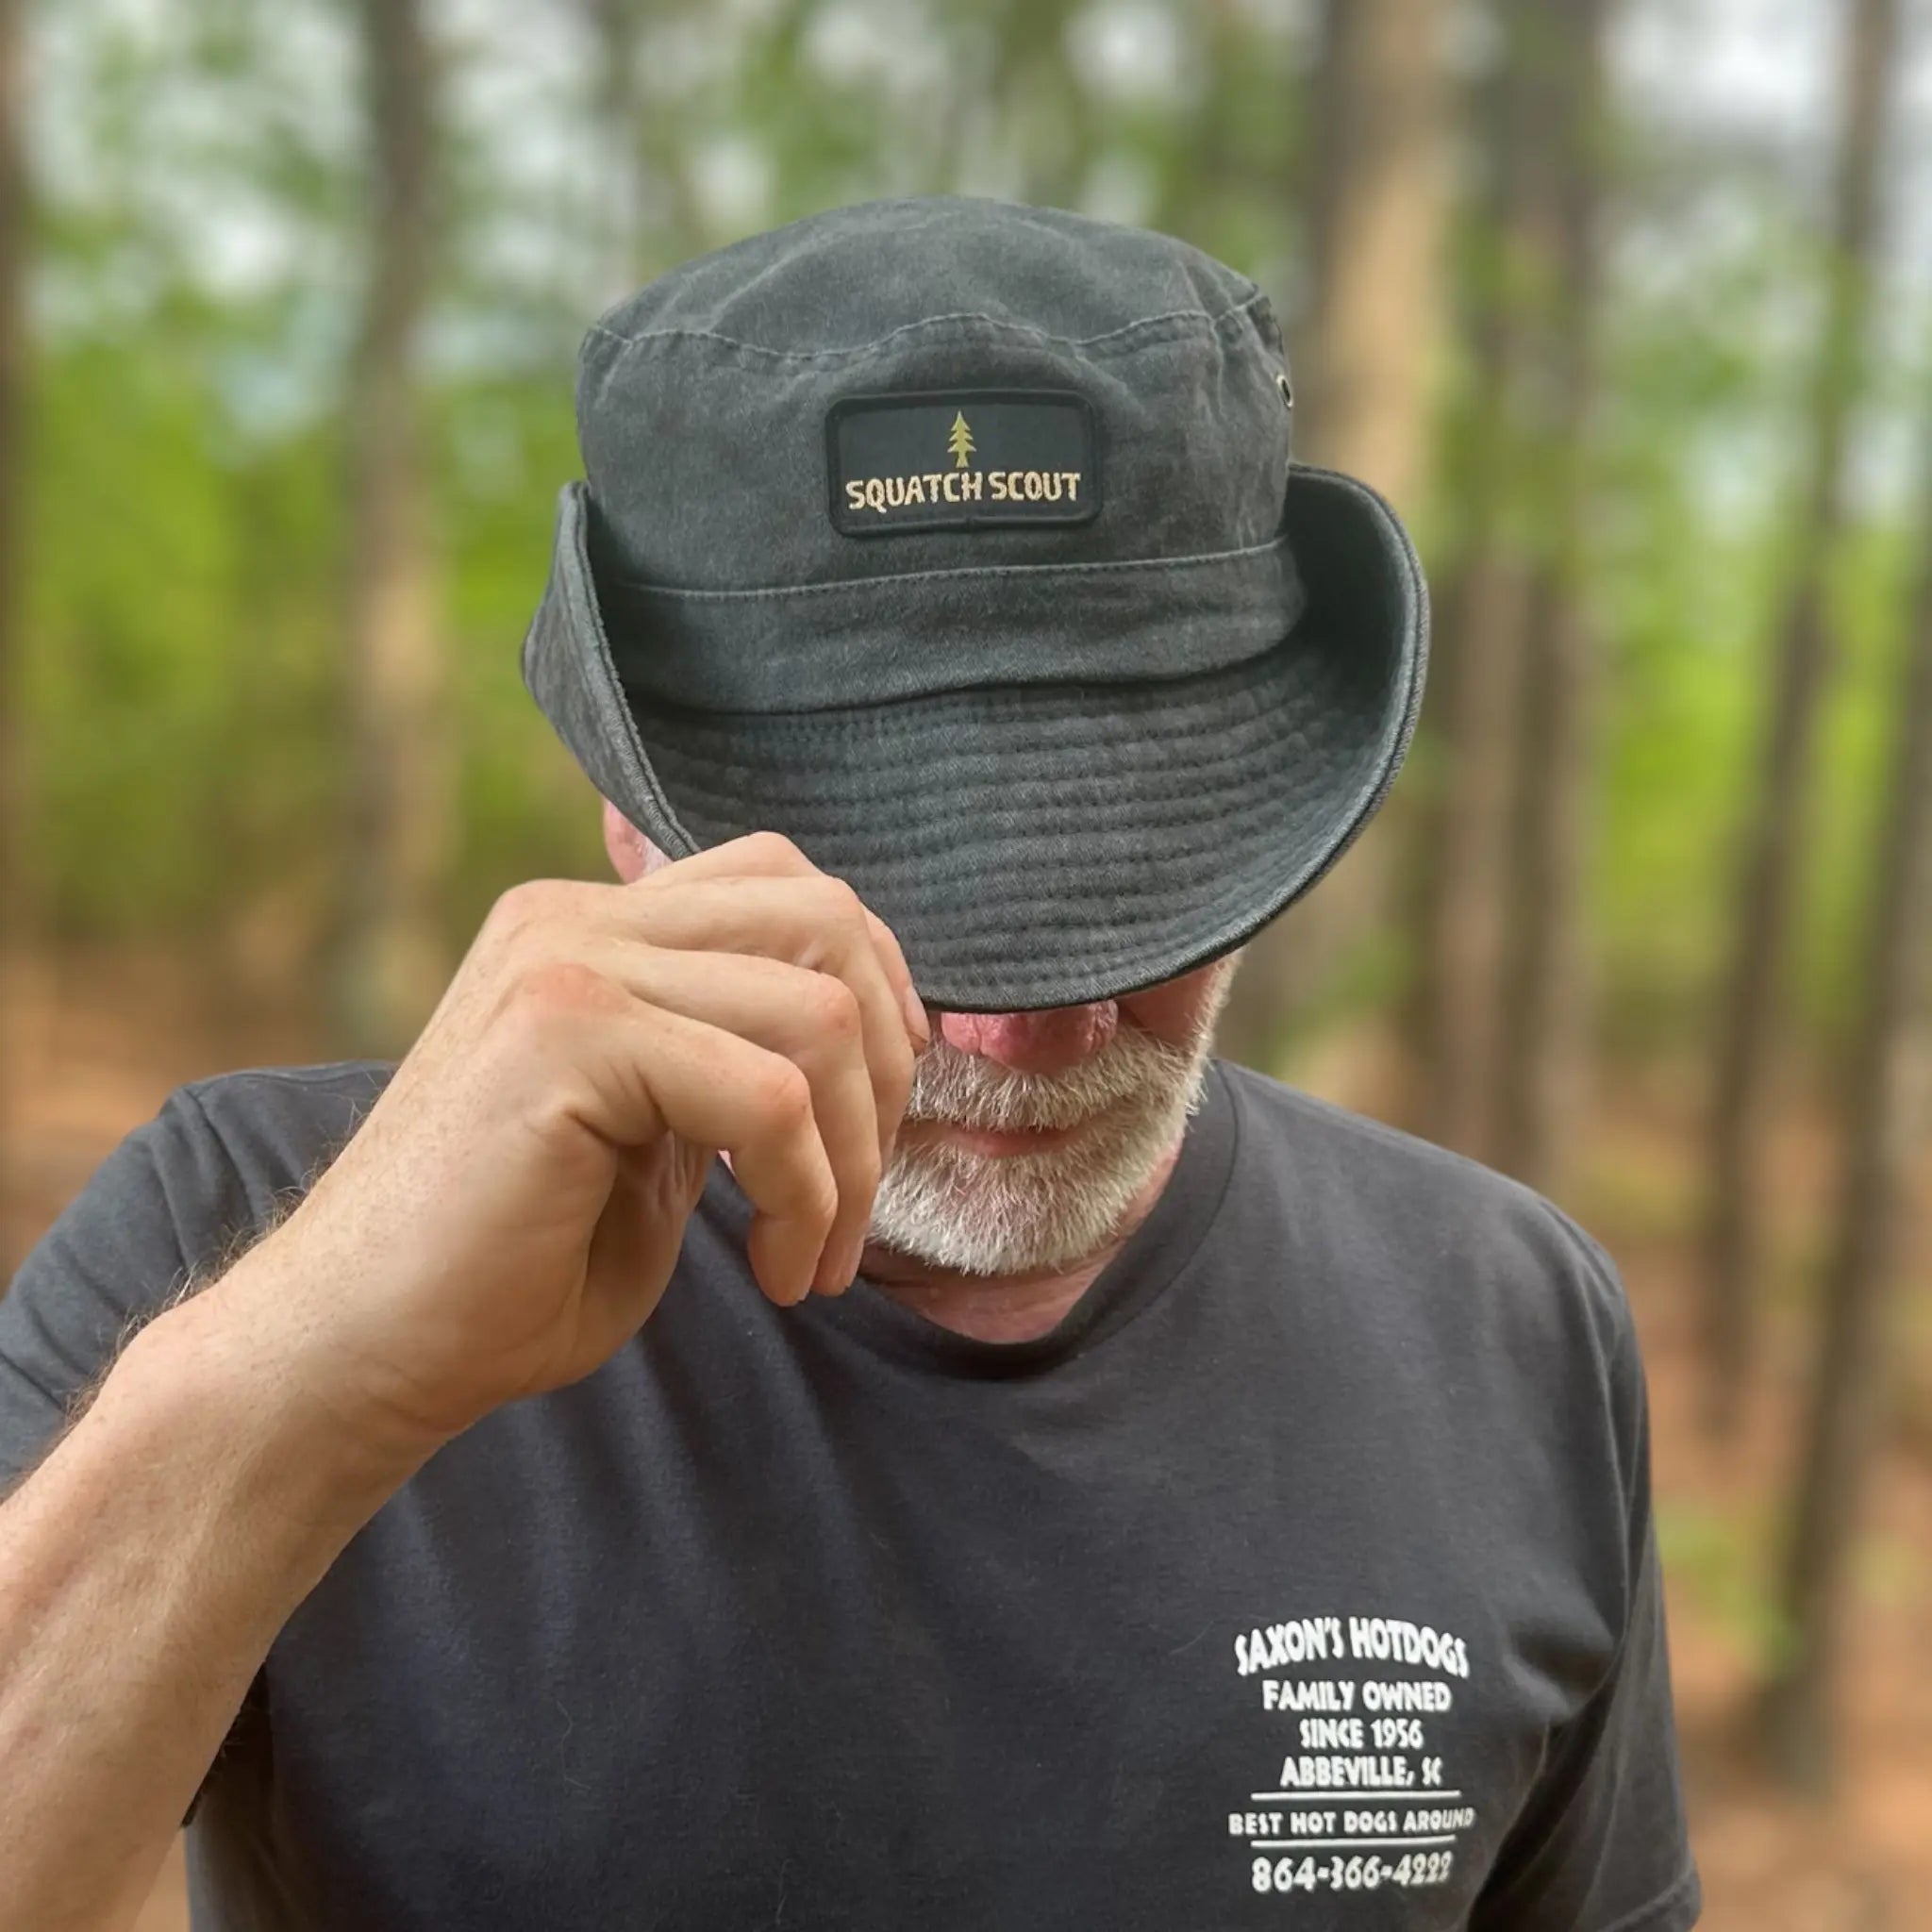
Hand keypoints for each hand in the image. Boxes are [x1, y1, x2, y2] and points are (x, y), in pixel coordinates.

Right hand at [218, 832, 927, 1447]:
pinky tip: (775, 1275)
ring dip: (854, 1154)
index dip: (874, 994)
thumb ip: (732, 1062)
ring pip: (816, 1010)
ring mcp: (565, 961)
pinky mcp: (564, 1032)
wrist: (357, 1352)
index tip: (870, 1127)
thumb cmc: (511, 1271)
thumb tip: (864, 1035)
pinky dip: (806, 1197)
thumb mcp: (654, 1136)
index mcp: (592, 927)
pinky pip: (770, 1095)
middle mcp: (575, 918)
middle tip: (857, 1197)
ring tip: (813, 1256)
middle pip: (825, 916)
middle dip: (888, 1065)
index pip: (788, 886)